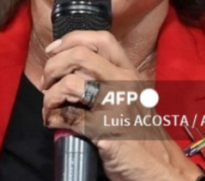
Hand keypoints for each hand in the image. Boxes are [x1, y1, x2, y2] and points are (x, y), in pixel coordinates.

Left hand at [41, 31, 203, 180]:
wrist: (158, 165)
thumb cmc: (139, 132)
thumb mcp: (129, 95)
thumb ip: (107, 79)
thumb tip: (69, 68)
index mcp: (128, 72)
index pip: (101, 39)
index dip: (71, 39)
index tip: (53, 50)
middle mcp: (124, 83)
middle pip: (79, 55)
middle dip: (53, 66)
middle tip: (46, 82)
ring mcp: (115, 104)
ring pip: (70, 83)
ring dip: (50, 95)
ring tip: (49, 106)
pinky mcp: (104, 129)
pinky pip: (67, 115)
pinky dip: (53, 118)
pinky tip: (53, 123)